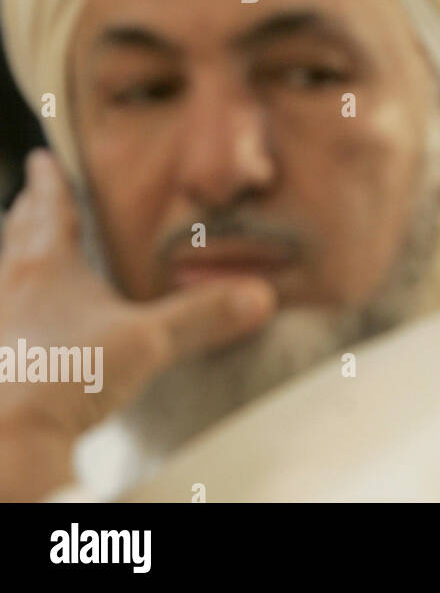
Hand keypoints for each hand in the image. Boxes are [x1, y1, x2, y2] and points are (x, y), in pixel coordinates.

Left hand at [0, 149, 277, 499]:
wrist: (9, 433)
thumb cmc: (68, 373)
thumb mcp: (150, 341)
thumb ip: (204, 316)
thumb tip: (261, 295)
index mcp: (49, 267)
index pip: (51, 210)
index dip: (50, 182)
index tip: (42, 158)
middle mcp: (14, 286)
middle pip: (18, 235)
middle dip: (26, 212)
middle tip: (28, 194)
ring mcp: (0, 322)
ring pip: (6, 272)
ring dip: (14, 253)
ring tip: (21, 247)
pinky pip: (4, 315)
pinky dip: (14, 302)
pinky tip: (24, 319)